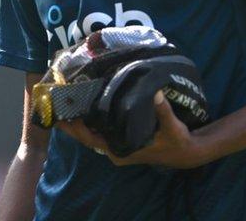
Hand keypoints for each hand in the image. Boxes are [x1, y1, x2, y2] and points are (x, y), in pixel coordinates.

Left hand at [55, 91, 208, 168]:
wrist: (188, 152)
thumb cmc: (178, 141)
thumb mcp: (172, 127)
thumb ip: (162, 111)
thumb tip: (155, 93)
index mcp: (121, 151)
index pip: (90, 139)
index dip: (74, 129)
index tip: (61, 115)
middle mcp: (115, 150)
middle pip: (85, 136)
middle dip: (70, 121)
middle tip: (56, 101)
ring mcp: (117, 145)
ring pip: (92, 132)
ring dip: (79, 118)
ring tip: (66, 99)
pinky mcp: (121, 139)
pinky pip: (100, 129)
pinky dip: (91, 118)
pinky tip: (85, 103)